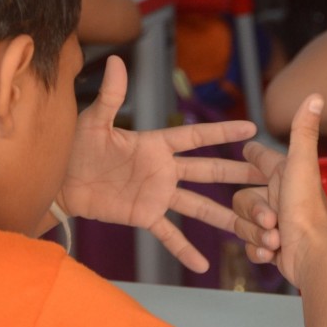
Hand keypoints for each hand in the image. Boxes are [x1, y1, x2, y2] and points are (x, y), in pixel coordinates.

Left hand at [60, 55, 263, 272]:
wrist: (58, 181)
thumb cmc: (74, 146)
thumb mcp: (94, 121)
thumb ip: (112, 96)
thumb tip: (117, 60)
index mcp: (155, 144)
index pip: (195, 137)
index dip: (222, 134)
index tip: (251, 129)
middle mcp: (163, 170)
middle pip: (208, 172)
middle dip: (238, 174)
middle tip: (269, 175)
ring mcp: (156, 195)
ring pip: (197, 205)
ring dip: (223, 216)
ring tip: (252, 226)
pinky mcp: (144, 216)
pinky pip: (168, 234)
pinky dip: (184, 250)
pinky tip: (203, 266)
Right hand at [232, 94, 326, 288]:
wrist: (311, 258)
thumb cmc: (307, 212)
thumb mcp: (302, 166)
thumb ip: (303, 131)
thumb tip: (317, 95)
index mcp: (285, 175)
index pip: (261, 159)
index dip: (252, 154)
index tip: (245, 149)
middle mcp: (279, 197)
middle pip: (241, 198)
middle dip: (254, 214)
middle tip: (271, 221)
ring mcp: (274, 223)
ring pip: (242, 223)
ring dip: (256, 235)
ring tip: (276, 240)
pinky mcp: (270, 247)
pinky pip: (248, 245)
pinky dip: (258, 251)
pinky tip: (272, 254)